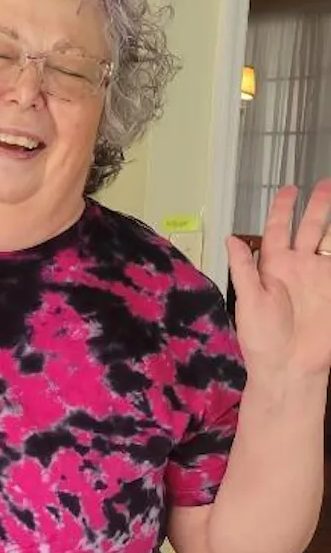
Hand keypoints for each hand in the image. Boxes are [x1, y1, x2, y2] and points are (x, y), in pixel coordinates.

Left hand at [228, 181, 330, 379]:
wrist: (289, 368)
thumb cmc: (263, 340)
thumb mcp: (248, 302)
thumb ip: (243, 269)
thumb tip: (231, 238)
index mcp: (272, 267)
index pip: (278, 229)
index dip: (283, 208)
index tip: (290, 189)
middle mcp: (297, 267)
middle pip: (309, 228)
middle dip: (318, 206)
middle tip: (326, 184)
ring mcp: (318, 277)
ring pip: (328, 240)